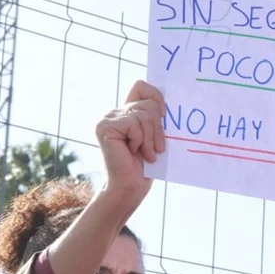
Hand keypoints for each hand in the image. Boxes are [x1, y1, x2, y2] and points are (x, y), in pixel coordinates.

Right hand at [95, 80, 165, 201]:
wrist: (131, 186)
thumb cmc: (147, 164)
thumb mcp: (155, 135)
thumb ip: (155, 117)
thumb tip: (169, 104)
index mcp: (127, 112)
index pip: (141, 86)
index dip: (156, 96)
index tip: (165, 114)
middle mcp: (115, 113)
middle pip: (148, 103)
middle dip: (158, 127)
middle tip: (157, 147)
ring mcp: (108, 119)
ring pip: (144, 114)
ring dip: (151, 137)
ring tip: (147, 153)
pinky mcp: (105, 127)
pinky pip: (134, 124)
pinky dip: (141, 140)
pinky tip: (135, 153)